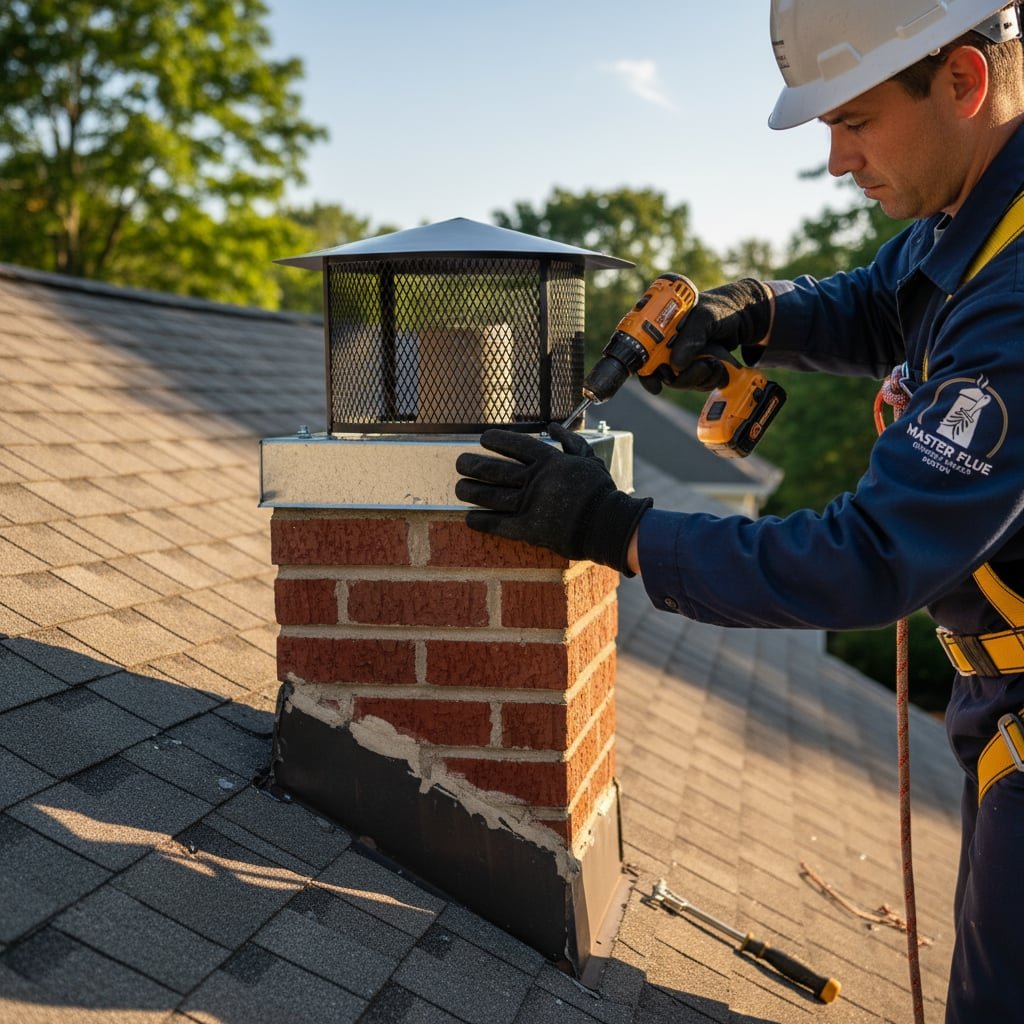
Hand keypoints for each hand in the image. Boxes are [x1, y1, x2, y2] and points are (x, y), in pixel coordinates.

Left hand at [454, 422, 651, 573]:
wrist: (608, 524)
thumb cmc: (600, 491)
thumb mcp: (589, 459)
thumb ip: (570, 442)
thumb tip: (553, 426)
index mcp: (549, 461)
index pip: (515, 445)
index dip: (496, 440)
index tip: (483, 438)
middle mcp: (535, 480)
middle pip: (494, 470)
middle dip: (472, 465)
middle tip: (460, 464)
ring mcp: (530, 505)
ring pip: (491, 496)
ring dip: (471, 491)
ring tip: (459, 488)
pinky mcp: (529, 529)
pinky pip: (499, 524)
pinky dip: (481, 521)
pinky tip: (469, 518)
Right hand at [642, 278, 772, 392]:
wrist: (745, 317)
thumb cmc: (721, 308)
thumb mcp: (706, 317)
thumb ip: (691, 337)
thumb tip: (676, 364)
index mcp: (659, 326)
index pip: (642, 354)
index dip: (646, 373)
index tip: (656, 384)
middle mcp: (666, 344)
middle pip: (660, 375)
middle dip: (680, 378)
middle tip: (702, 367)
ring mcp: (681, 357)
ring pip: (680, 382)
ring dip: (699, 379)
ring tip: (715, 362)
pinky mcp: (696, 367)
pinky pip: (696, 383)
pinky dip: (709, 380)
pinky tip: (719, 366)